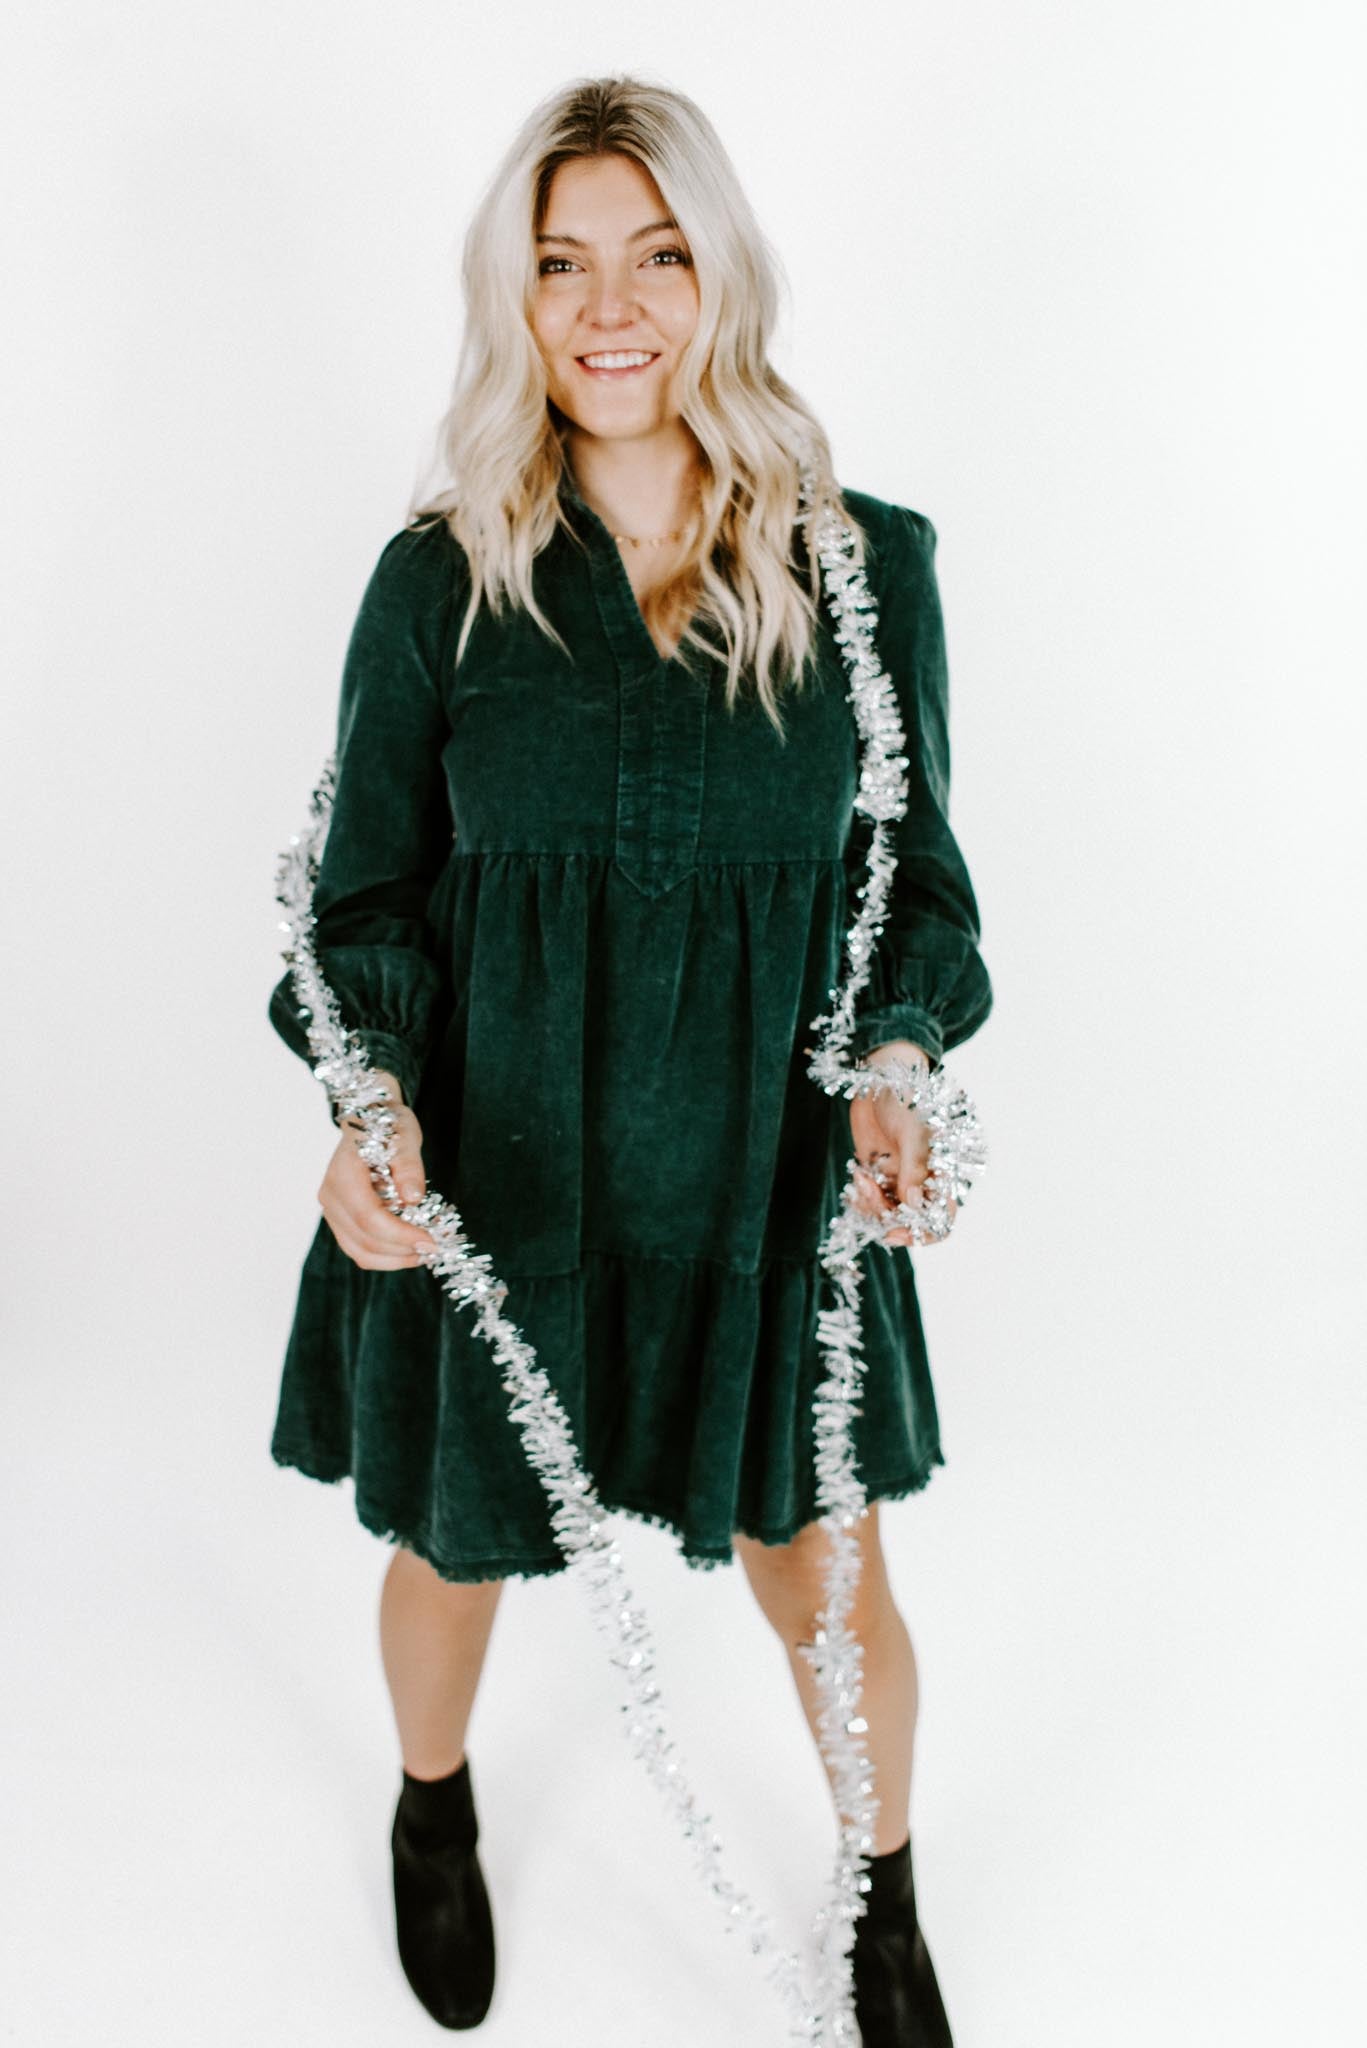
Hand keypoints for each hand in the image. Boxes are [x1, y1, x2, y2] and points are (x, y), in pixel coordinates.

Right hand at [319, 1070, 432, 1269]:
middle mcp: (331, 1196)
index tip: (431, 1240)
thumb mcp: (405, 1137)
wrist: (367, 1120)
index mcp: (343, 1175)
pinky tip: (409, 1249)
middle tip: (435, 1248)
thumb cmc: (387, 1126)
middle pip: (364, 1240)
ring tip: (425, 1252)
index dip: (400, 1235)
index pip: (369, 1217)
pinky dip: (384, 1255)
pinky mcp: (339, 1220)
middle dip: (402, 1250)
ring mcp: (332, 1211)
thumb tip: (413, 1198)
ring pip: (359, 1251)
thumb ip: (408, 1166)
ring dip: (394, 1259)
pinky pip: (358, 1248)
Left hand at [848, 1042, 955, 1247]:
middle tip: (867, 1195)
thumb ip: (915, 1168)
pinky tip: (858, 1175)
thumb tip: (915, 1203)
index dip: (920, 1232)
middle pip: (910, 1223)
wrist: (879, 1079)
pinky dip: (861, 1198)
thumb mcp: (914, 1131)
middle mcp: (924, 1183)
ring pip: (886, 1216)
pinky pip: (870, 1203)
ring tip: (861, 1178)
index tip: (893, 1232)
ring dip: (869, 1206)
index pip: (942, 1220)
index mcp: (945, 1174)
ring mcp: (900, 1181)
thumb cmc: (906, 1097)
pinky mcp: (879, 1177)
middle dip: (886, 1217)